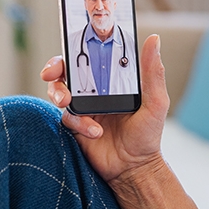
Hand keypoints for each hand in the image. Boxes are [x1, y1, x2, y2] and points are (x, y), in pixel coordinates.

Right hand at [40, 35, 169, 181]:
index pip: (94, 55)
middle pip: (69, 69)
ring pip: (60, 90)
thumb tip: (153, 40)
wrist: (133, 168)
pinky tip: (95, 131)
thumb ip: (152, 73)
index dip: (80, 45)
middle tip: (52, 73)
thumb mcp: (155, 102)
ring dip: (58, 92)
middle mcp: (97, 90)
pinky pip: (67, 116)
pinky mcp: (76, 124)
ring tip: (68, 102)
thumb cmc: (148, 135)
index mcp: (115, 80)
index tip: (71, 39)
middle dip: (55, 68)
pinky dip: (78, 122)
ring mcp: (85, 106)